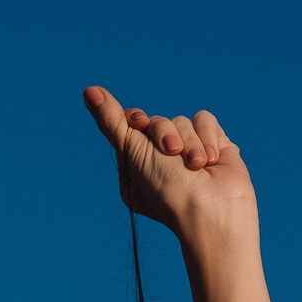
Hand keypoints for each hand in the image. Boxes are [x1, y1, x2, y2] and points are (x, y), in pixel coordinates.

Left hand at [81, 86, 257, 253]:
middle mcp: (162, 160)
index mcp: (137, 166)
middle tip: (171, 154)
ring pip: (182, 120)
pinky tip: (210, 160)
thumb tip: (88, 91)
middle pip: (157, 122)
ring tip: (196, 166)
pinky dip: (208, 138)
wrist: (211, 211)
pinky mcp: (213, 146)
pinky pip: (205, 121)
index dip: (135, 121)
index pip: (131, 127)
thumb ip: (112, 121)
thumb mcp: (132, 153)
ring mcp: (189, 153)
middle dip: (164, 134)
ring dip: (189, 142)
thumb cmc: (167, 189)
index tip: (138, 124)